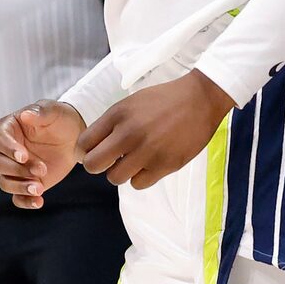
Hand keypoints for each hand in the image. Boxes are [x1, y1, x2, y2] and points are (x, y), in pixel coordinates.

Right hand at [0, 101, 85, 206]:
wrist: (74, 136)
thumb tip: (25, 115)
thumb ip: (39, 112)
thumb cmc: (60, 118)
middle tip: (41, 169)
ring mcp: (15, 168)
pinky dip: (25, 201)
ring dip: (20, 187)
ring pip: (5, 182)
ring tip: (40, 188)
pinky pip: (17, 197)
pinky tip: (39, 202)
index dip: (8, 149)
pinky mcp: (25, 182)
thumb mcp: (53, 111)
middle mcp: (7, 150)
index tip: (23, 156)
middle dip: (17, 169)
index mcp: (8, 129)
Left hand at [77, 71, 233, 190]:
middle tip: (107, 162)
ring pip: (115, 178)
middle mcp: (129, 133)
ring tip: (133, 161)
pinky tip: (148, 165)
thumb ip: (111, 124)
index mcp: (118, 114)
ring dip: (121, 172)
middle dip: (97, 166)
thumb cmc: (164, 100)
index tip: (91, 152)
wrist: (200, 99)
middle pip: (93, 165)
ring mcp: (147, 151)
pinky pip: (138, 184)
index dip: (84, 151)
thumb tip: (91, 148)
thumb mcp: (131, 103)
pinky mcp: (164, 165)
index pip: (84, 143)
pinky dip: (140, 178)